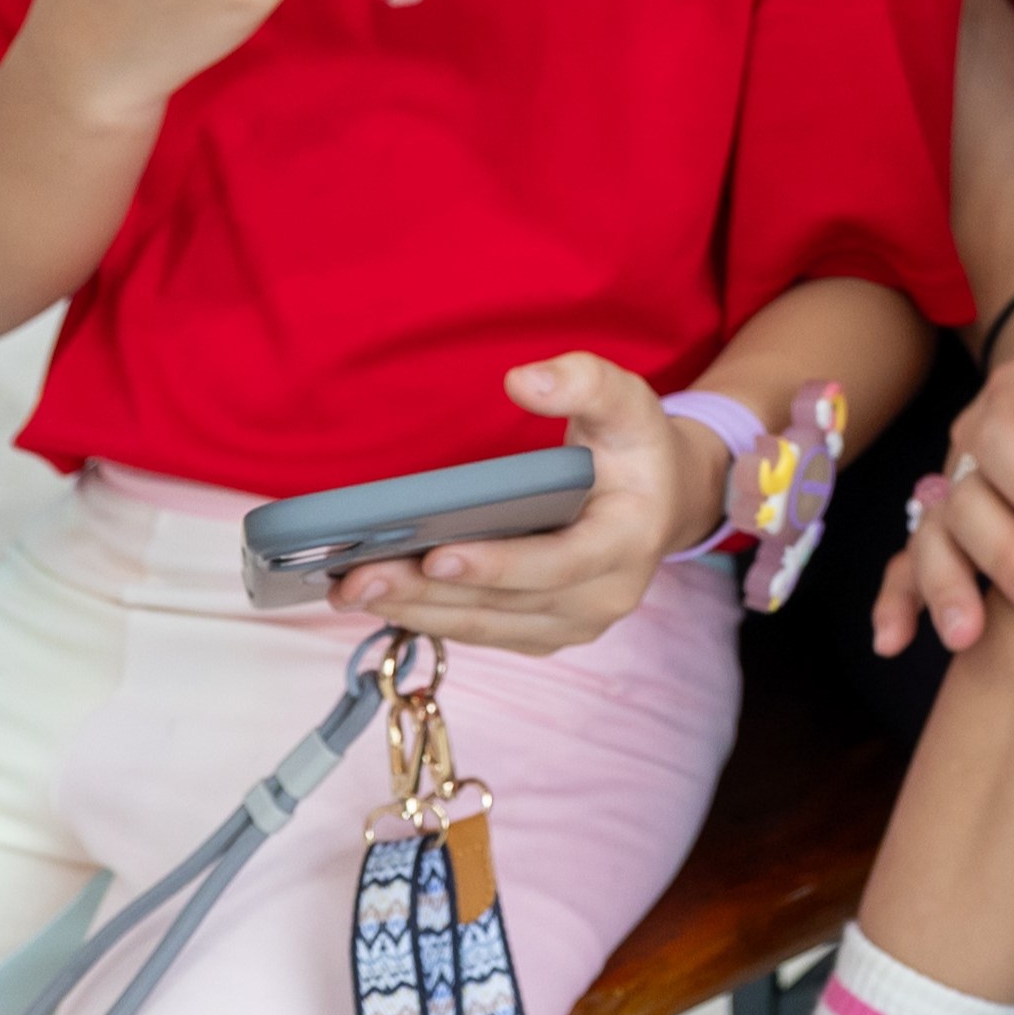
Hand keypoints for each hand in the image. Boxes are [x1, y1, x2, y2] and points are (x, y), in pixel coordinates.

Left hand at [337, 354, 704, 653]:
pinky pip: (484, 634)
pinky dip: (432, 618)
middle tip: (356, 578)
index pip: (561, 562)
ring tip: (350, 590)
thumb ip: (584, 382)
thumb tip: (522, 380)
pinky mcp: (548, 634)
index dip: (499, 565)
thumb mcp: (626, 400)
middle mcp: (607, 595)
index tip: (436, 554)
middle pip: (506, 604)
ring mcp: (577, 623)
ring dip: (416, 611)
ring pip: (486, 627)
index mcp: (632, 539)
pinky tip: (384, 598)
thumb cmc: (635, 447)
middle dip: (428, 593)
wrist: (664, 498)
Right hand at [875, 266, 1013, 654]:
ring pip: (936, 538)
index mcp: (1011, 398)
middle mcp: (972, 445)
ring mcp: (956, 487)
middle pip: (969, 501)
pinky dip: (897, 601)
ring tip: (967, 638)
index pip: (1005, 438)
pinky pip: (910, 562)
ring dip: (947, 588)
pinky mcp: (949, 525)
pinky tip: (892, 642)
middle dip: (1003, 555)